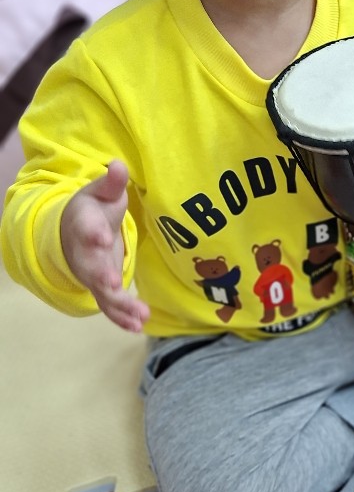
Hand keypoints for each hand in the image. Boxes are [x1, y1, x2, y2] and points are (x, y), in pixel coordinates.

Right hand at [60, 159, 149, 332]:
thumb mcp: (101, 192)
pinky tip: (138, 326)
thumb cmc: (94, 208)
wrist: (74, 231)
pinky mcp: (102, 288)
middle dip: (102, 277)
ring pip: (102, 292)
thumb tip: (119, 164)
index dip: (93, 233)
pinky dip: (122, 317)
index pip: (87, 229)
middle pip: (91, 267)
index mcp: (84, 225)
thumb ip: (112, 182)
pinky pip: (110, 306)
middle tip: (114, 286)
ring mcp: (92, 274)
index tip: (102, 237)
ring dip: (119, 305)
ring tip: (140, 316)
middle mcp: (85, 253)